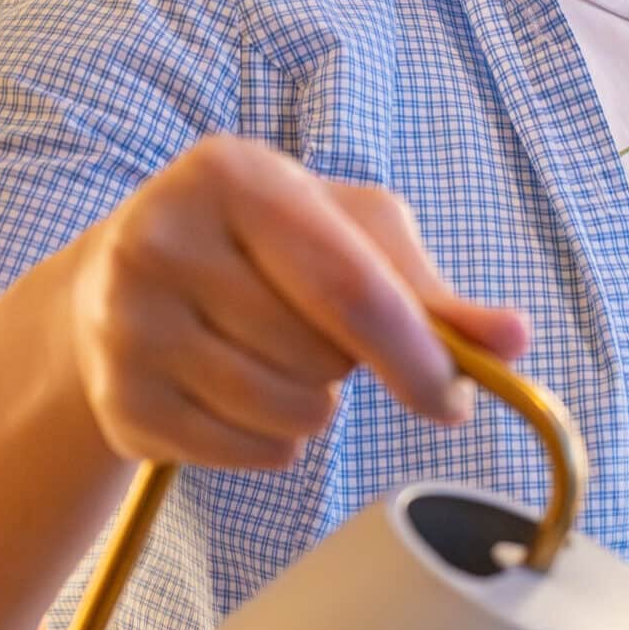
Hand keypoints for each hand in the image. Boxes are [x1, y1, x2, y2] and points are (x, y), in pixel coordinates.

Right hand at [68, 136, 528, 468]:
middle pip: (320, 357)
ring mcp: (128, 324)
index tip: (453, 399)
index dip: (415, 354)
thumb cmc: (260, 251)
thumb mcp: (347, 236)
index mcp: (232, 174)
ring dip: (313, 408)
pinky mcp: (120, 401)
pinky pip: (249, 455)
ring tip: (279, 362)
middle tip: (314, 334)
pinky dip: (271, 443)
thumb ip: (433, 292)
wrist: (115, 288)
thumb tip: (513, 340)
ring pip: (288, 413)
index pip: (347, 286)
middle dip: (348, 366)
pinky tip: (240, 396)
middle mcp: (163, 240)